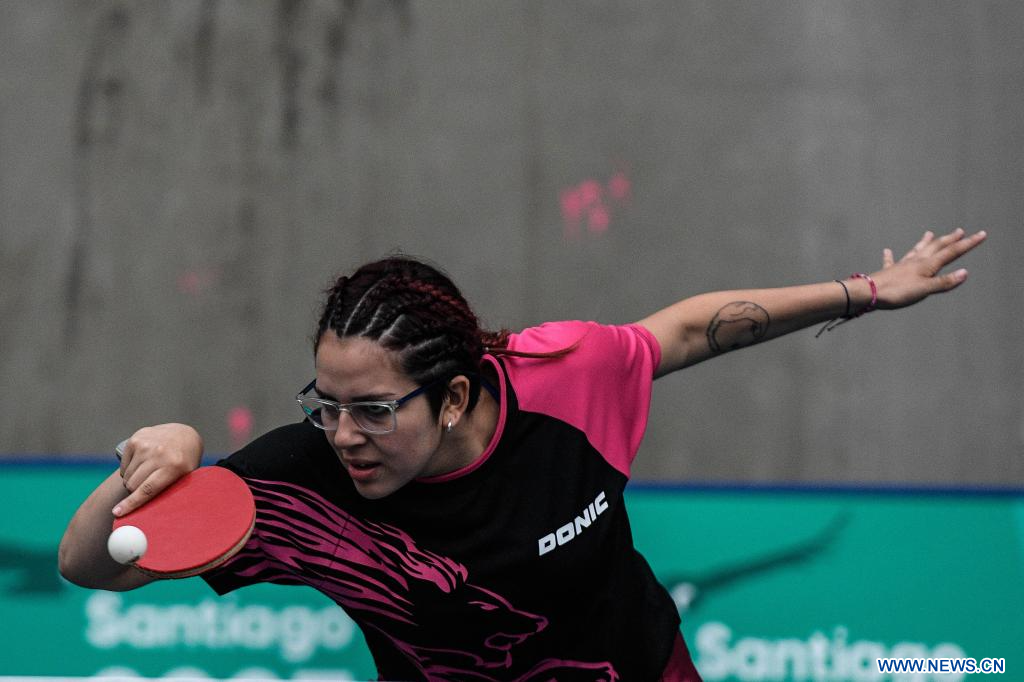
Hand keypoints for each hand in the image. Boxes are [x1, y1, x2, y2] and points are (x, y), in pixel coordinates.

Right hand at [114, 423, 202, 516]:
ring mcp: (146, 444)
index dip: (131, 503)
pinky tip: (142, 464)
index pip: (147, 489)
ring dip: (133, 480)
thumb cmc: (185, 462)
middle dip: (135, 491)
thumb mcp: (186, 478)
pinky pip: (124, 465)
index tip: (117, 513)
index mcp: (174, 466)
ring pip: (127, 476)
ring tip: (148, 473)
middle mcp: (159, 453)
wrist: (184, 435)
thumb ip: (172, 493)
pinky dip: (129, 469)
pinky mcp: (136, 438)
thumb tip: (155, 518)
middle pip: (133, 484)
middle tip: (146, 487)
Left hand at [870, 228, 986, 309]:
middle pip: (935, 248)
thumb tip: (964, 273)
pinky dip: (890, 256)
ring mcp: (901, 266)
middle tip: (960, 231)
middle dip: (949, 240)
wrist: (868, 293)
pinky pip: (891, 262)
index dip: (968, 244)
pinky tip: (887, 250)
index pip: (951, 253)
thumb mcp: (925, 289)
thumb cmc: (897, 292)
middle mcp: (915, 262)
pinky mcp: (888, 273)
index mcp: (926, 265)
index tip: (981, 234)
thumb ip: (944, 282)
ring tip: (929, 233)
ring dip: (924, 242)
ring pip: (916, 251)